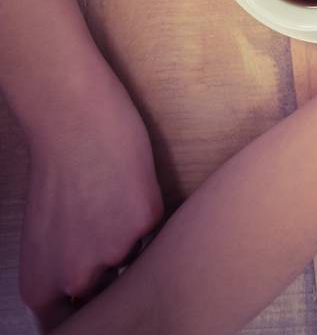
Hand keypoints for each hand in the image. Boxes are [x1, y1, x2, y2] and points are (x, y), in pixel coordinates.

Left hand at [19, 64, 162, 329]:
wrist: (72, 119)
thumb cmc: (55, 168)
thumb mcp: (45, 235)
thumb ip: (64, 270)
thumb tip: (90, 291)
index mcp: (43, 287)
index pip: (73, 326)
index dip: (92, 310)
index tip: (105, 294)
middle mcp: (75, 280)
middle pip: (109, 295)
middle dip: (115, 270)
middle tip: (110, 230)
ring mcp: (112, 253)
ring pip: (135, 260)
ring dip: (132, 237)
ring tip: (116, 198)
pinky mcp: (144, 223)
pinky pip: (155, 229)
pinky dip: (149, 211)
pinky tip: (130, 183)